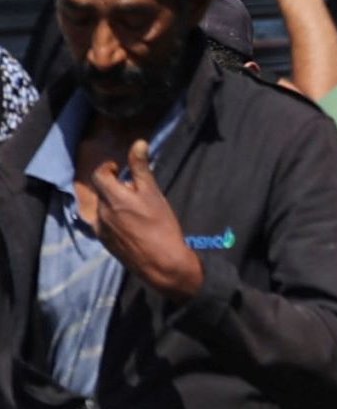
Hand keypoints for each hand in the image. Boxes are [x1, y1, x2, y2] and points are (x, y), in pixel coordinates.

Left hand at [89, 141, 202, 299]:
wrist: (163, 266)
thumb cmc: (162, 227)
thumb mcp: (154, 194)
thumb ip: (141, 168)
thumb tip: (138, 142)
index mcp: (112, 196)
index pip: (99, 174)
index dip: (109, 169)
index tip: (120, 170)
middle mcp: (101, 211)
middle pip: (101, 192)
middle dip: (114, 189)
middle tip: (133, 194)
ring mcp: (101, 229)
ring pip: (103, 209)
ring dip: (113, 206)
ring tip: (134, 214)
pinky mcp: (106, 244)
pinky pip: (104, 226)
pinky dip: (113, 222)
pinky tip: (131, 229)